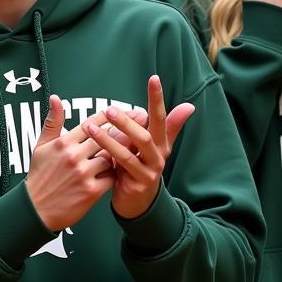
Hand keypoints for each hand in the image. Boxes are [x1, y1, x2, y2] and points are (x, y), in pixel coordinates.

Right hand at [25, 96, 115, 231]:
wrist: (35, 210)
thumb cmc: (39, 177)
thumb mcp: (40, 147)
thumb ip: (52, 122)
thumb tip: (56, 98)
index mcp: (63, 143)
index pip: (92, 123)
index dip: (110, 117)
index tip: (123, 112)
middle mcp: (74, 156)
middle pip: (106, 138)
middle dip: (122, 133)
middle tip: (137, 127)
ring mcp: (83, 174)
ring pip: (112, 157)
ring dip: (119, 156)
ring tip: (128, 153)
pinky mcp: (91, 191)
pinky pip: (112, 177)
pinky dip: (115, 175)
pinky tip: (117, 173)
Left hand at [85, 75, 194, 219]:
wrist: (137, 203)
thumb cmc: (140, 168)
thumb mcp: (152, 147)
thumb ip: (167, 126)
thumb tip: (189, 106)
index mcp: (161, 143)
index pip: (161, 116)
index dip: (158, 98)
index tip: (154, 78)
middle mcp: (159, 155)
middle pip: (148, 133)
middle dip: (128, 120)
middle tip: (109, 110)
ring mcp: (151, 170)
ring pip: (133, 150)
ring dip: (111, 137)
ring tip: (91, 127)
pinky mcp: (140, 182)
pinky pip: (124, 165)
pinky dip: (109, 154)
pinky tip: (95, 147)